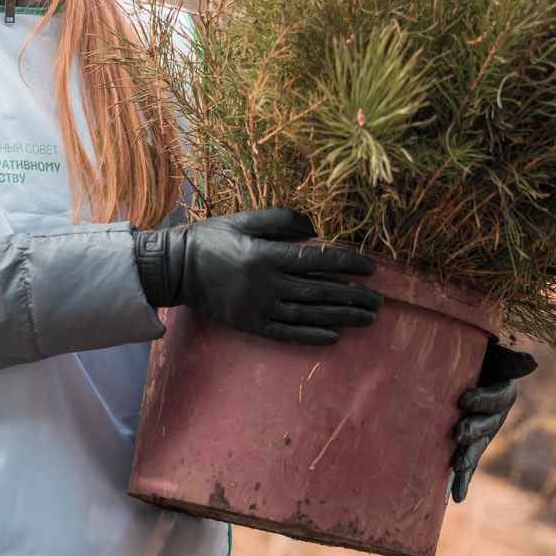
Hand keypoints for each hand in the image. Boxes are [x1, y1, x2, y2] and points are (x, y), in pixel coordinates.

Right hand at [131, 208, 384, 344]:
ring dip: (341, 317)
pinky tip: (334, 336)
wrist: (176, 269)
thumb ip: (281, 220)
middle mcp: (267, 284)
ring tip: (366, 319)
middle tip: (379, 301)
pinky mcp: (249, 325)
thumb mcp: (244, 219)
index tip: (371, 269)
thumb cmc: (212, 239)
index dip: (348, 263)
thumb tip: (316, 229)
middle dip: (353, 296)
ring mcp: (258, 308)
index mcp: (267, 255)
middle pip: (319, 291)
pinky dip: (311, 336)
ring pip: (308, 314)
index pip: (318, 259)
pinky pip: (286, 334)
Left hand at [449, 340, 537, 502]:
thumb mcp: (496, 355)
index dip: (481, 400)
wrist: (472, 369)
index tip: (463, 400)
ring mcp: (484, 433)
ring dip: (468, 458)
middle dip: (472, 431)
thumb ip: (511, 362)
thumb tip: (533, 363)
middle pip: (486, 426)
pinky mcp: (471, 444)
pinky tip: (457, 497)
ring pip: (477, 448)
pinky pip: (469, 462)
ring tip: (457, 467)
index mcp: (504, 393)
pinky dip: (464, 480)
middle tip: (457, 434)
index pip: (496, 398)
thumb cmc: (482, 356)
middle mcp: (497, 417)